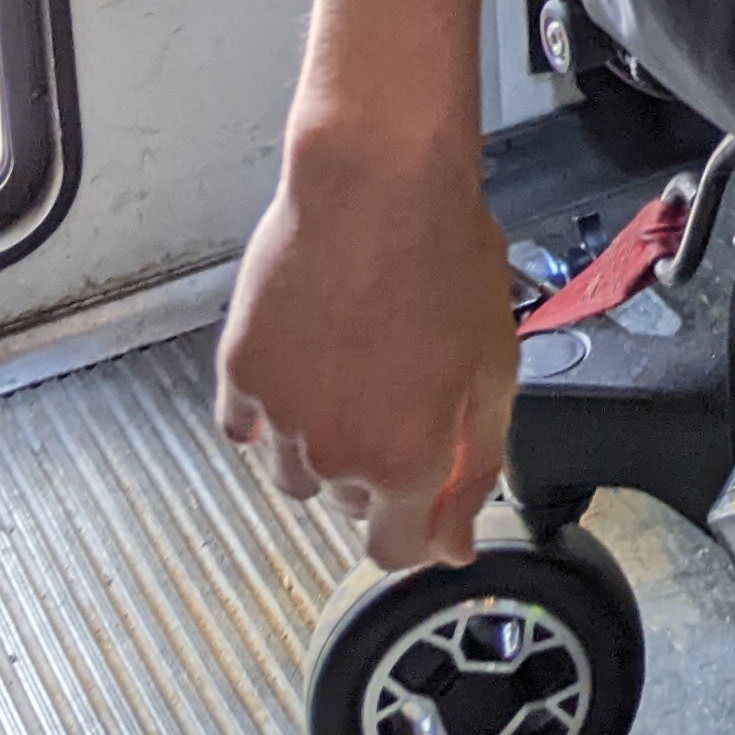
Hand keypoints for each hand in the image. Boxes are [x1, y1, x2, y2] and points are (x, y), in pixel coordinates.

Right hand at [215, 126, 518, 570]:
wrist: (377, 183)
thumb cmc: (445, 256)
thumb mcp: (493, 369)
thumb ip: (475, 468)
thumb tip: (454, 545)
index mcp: (407, 460)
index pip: (396, 550)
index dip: (414, 531)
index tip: (420, 508)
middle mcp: (336, 453)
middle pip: (349, 501)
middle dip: (377, 464)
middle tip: (398, 388)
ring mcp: (280, 415)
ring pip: (293, 472)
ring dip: (320, 441)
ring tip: (351, 366)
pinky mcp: (240, 372)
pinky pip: (244, 425)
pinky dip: (270, 409)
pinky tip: (304, 359)